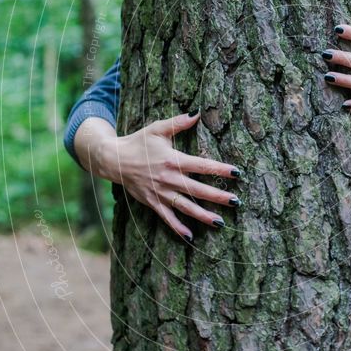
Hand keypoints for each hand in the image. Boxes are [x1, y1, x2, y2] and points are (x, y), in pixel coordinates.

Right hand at [80, 111, 240, 241]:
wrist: (113, 159)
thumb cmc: (138, 142)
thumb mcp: (157, 129)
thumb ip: (177, 123)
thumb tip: (197, 113)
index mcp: (172, 160)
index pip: (202, 165)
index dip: (220, 169)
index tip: (236, 173)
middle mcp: (168, 178)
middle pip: (198, 189)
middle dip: (218, 196)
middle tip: (236, 202)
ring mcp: (160, 192)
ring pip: (185, 207)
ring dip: (203, 215)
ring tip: (221, 222)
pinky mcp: (152, 202)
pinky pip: (167, 217)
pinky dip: (177, 227)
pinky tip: (190, 236)